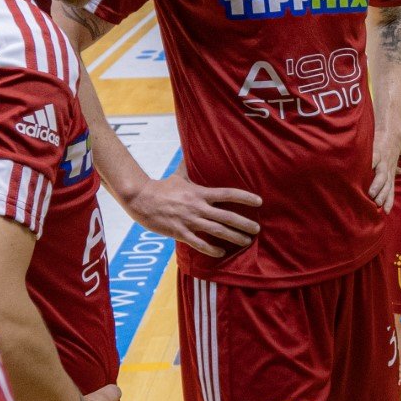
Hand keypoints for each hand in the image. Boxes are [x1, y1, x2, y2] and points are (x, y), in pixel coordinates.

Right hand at [124, 172, 260, 257]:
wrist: (141, 199)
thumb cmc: (162, 187)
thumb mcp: (178, 174)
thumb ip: (189, 165)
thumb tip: (192, 148)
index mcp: (200, 193)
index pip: (228, 194)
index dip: (245, 197)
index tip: (259, 202)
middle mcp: (198, 207)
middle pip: (226, 216)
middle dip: (244, 224)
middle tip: (257, 229)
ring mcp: (189, 221)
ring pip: (216, 231)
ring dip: (234, 237)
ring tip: (246, 241)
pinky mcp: (180, 232)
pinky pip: (198, 243)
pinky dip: (211, 249)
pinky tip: (221, 252)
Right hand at [370, 129, 400, 213]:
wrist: (391, 131)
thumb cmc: (389, 148)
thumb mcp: (393, 159)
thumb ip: (395, 168)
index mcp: (390, 172)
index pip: (390, 189)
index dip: (389, 200)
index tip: (386, 211)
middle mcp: (387, 169)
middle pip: (386, 185)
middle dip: (382, 195)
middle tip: (377, 204)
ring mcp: (382, 161)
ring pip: (381, 175)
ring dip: (377, 185)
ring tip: (371, 193)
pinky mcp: (377, 152)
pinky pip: (373, 160)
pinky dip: (370, 166)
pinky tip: (364, 172)